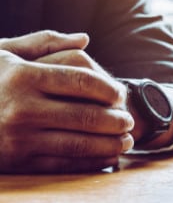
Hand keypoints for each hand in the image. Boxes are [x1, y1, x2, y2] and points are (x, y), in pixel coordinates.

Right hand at [0, 33, 133, 173]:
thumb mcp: (1, 53)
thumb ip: (43, 43)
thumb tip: (84, 38)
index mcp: (23, 76)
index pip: (83, 80)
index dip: (109, 88)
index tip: (120, 93)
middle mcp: (22, 107)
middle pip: (87, 115)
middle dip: (116, 119)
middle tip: (129, 120)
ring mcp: (19, 137)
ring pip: (79, 143)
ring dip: (110, 144)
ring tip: (125, 140)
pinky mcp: (17, 161)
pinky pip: (63, 164)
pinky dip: (90, 163)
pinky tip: (106, 158)